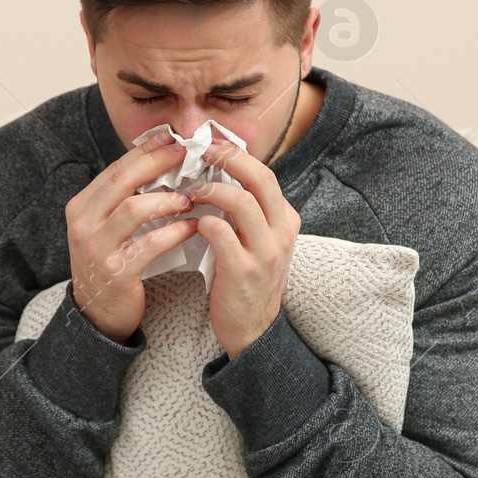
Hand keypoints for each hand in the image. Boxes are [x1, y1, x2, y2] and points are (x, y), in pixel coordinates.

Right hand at [66, 130, 204, 343]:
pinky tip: (193, 227)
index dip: (145, 151)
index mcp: (82, 206)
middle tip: (187, 155)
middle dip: (157, 163)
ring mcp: (96, 248)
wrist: (97, 314)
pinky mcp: (115, 272)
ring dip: (167, 200)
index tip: (172, 138)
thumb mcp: (107, 227)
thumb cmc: (111, 264)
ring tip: (191, 198)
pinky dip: (174, 232)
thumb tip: (160, 165)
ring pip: (133, 209)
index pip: (116, 169)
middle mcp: (84, 223)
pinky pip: (149, 244)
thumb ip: (125, 199)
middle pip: (122, 181)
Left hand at [186, 137, 300, 357]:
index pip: (266, 175)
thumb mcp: (260, 243)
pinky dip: (201, 222)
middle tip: (201, 152)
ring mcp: (266, 252)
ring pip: (241, 202)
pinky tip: (191, 225)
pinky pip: (220, 232)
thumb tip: (218, 176)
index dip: (238, 155)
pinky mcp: (243, 270)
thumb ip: (248, 214)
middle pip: (261, 179)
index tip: (212, 145)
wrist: (253, 331)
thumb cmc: (247, 281)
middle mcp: (282, 233)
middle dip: (229, 159)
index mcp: (287, 221)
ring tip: (190, 194)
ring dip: (210, 191)